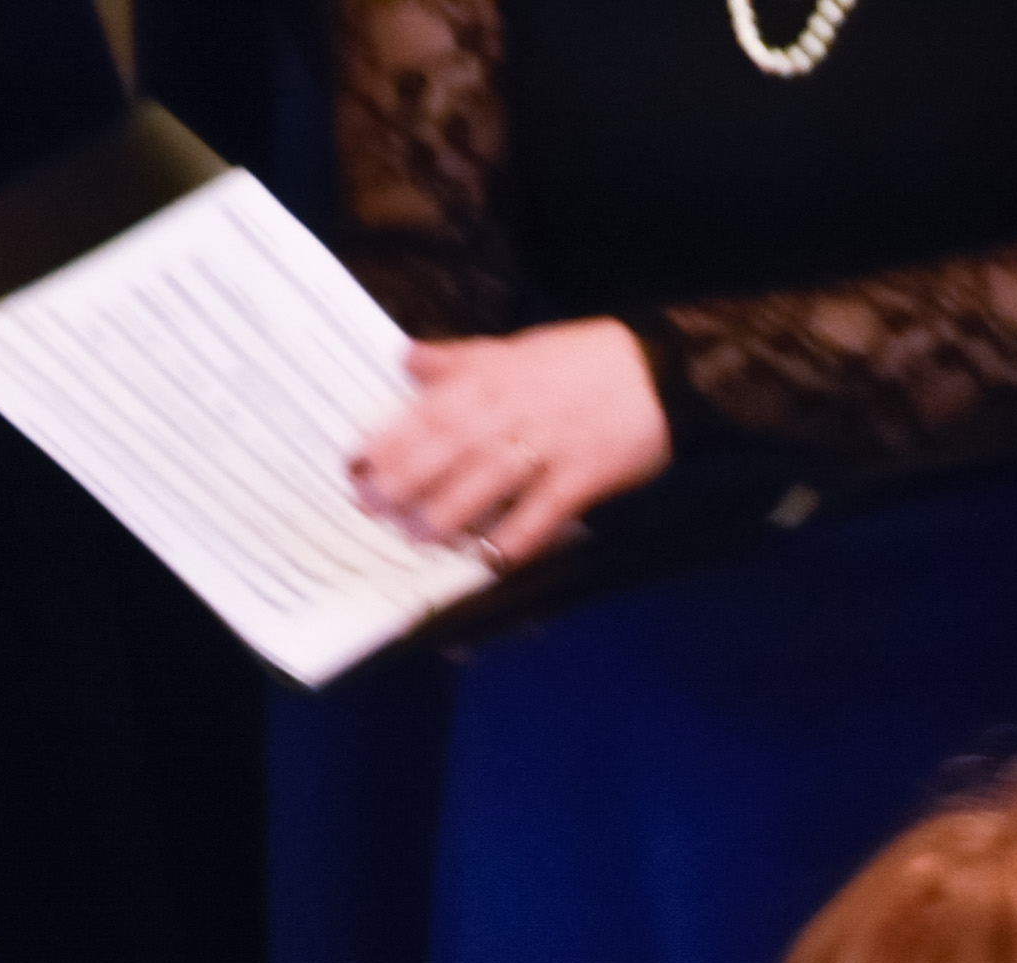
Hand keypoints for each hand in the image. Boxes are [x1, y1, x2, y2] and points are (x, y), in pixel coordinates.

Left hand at [349, 320, 671, 570]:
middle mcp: (515, 408)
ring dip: (451, 510)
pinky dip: (519, 535)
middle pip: (450, 446)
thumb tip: (407, 358)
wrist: (661, 369)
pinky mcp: (586, 473)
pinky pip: (546, 510)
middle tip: (372, 507)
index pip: (430, 409)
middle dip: (407, 478)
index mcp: (494, 377)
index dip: (390, 439)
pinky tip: (493, 559)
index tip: (355, 465)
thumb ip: (462, 359)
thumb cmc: (585, 361)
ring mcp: (551, 443)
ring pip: (490, 478)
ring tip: (418, 536)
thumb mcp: (518, 348)